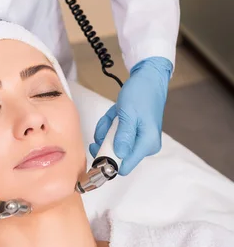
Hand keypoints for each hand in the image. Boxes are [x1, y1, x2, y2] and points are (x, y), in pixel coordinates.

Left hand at [90, 57, 172, 175]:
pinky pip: (114, 137)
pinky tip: (115, 115)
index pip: (124, 167)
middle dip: (106, 140)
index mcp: (147, 144)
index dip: (108, 162)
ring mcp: (139, 141)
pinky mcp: (133, 135)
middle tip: (108, 124)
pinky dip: (110, 126)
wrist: (148, 79)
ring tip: (114, 115)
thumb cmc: (141, 94)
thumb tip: (118, 155)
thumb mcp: (129, 113)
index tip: (97, 148)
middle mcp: (144, 146)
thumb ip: (123, 136)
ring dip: (107, 131)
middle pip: (115, 156)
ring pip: (112, 145)